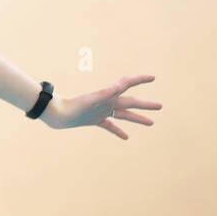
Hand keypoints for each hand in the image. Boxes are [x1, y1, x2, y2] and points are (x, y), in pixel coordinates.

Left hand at [42, 74, 162, 139]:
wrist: (56, 114)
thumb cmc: (71, 106)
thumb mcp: (91, 100)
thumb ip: (105, 93)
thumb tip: (119, 86)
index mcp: (107, 94)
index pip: (127, 84)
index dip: (140, 79)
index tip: (153, 77)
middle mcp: (106, 101)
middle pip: (130, 102)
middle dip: (145, 105)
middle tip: (160, 106)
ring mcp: (101, 111)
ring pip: (124, 115)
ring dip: (137, 118)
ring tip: (152, 123)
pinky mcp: (94, 120)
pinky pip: (110, 126)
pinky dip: (118, 131)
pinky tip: (126, 137)